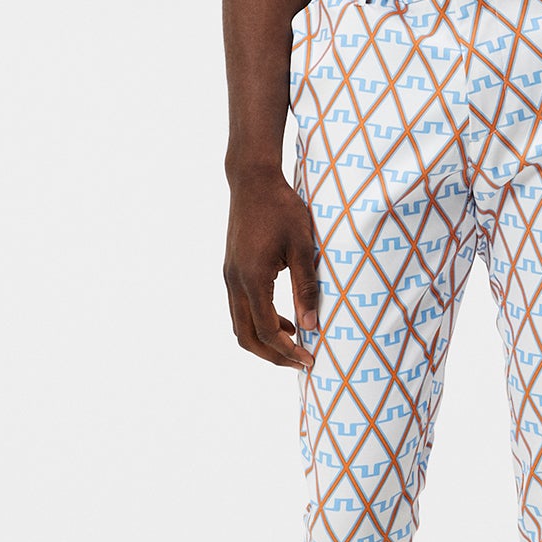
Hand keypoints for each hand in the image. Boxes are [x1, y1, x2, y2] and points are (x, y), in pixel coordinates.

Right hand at [223, 170, 320, 369]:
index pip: (268, 330)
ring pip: (240, 324)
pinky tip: (284, 318)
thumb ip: (307, 287)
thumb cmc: (282, 208)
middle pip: (247, 336)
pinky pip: (241, 308)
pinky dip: (260, 321)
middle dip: (272, 355)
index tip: (311, 360)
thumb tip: (312, 325)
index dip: (289, 351)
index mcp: (252, 279)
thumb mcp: (303, 246)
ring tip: (295, 342)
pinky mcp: (232, 270)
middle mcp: (235, 282)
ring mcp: (230, 276)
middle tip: (300, 362)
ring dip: (265, 340)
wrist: (252, 180)